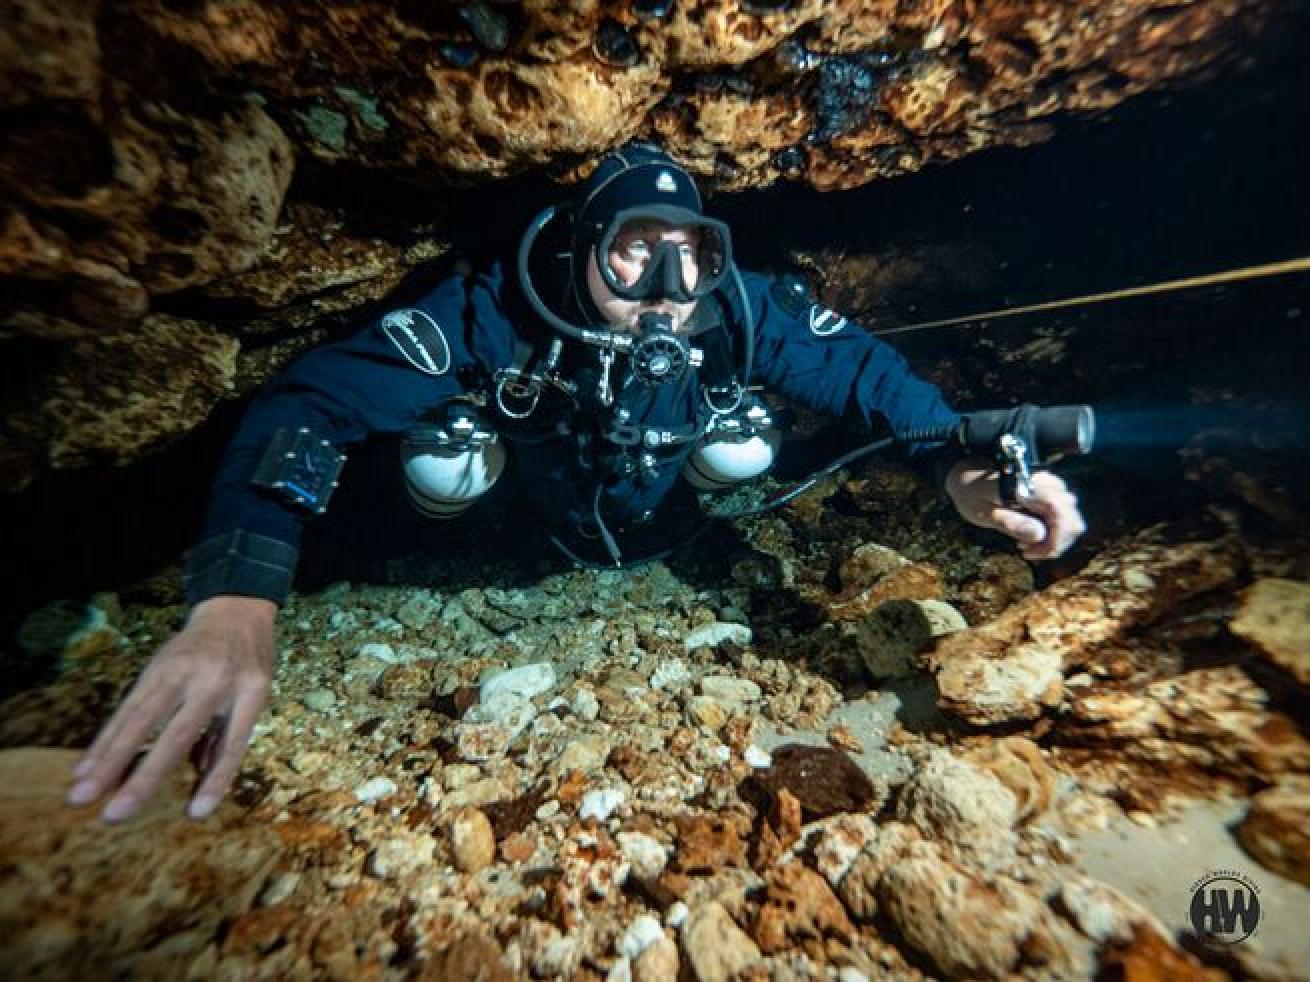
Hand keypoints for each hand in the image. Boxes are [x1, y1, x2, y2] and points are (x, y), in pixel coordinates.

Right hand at [66, 595, 276, 821]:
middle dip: (143, 776)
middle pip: (175, 734)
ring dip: (108, 759)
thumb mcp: (256, 695)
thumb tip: (204, 793)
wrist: (235, 609)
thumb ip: (227, 740)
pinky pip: (128, 706)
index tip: (195, 814)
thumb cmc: (248, 663)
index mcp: (250, 692)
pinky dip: (106, 738)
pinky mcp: (155, 666)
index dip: (216, 779)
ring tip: (82, 793)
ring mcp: (180, 670)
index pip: (232, 742)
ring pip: (140, 719)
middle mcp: (213, 680)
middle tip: (113, 815)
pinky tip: (85, 765)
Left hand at [945, 459, 1086, 559]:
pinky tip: (1034, 537)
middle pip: (1071, 519)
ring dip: (1055, 540)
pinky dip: (1054, 532)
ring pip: (1072, 519)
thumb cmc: (971, 492)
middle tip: (1027, 552)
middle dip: (1054, 544)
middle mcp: (1046, 482)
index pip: (1060, 512)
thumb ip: (1010, 522)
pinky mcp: (1051, 492)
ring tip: (1027, 546)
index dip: (1054, 539)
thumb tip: (1039, 535)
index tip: (1031, 553)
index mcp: (1028, 485)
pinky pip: (1064, 516)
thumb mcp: (982, 511)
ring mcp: (1051, 486)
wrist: (968, 475)